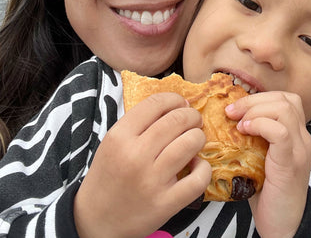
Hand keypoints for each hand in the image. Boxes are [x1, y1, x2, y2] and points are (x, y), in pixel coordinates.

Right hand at [74, 93, 210, 237]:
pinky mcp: (165, 203)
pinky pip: (199, 178)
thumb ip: (139, 124)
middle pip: (177, 120)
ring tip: (194, 141)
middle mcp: (135, 155)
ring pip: (190, 142)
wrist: (95, 222)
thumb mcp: (113, 143)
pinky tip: (196, 166)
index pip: (156, 103)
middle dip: (192, 116)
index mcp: (119, 137)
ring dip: (199, 137)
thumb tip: (178, 106)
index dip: (175, 99)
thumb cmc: (108, 177)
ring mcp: (151, 180)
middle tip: (193, 121)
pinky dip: (204, 168)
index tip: (181, 104)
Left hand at [226, 92, 310, 237]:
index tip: (236, 108)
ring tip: (238, 123)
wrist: (283, 226)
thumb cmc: (267, 194)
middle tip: (231, 112)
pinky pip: (280, 132)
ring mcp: (299, 149)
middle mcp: (302, 138)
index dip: (260, 97)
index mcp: (296, 135)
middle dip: (254, 100)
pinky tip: (245, 132)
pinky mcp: (291, 163)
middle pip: (285, 99)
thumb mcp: (260, 158)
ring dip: (255, 110)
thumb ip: (253, 139)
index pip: (286, 99)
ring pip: (284, 109)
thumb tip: (225, 121)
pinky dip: (260, 125)